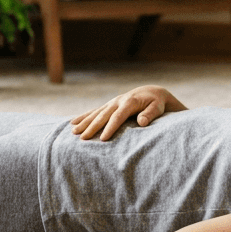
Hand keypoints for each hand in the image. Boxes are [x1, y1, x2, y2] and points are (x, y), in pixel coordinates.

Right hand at [70, 85, 185, 140]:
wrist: (151, 92)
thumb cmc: (156, 103)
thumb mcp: (157, 107)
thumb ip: (150, 114)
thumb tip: (142, 122)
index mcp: (129, 102)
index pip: (118, 117)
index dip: (110, 128)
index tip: (103, 139)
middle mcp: (117, 101)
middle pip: (103, 115)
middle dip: (92, 127)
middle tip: (82, 138)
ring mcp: (111, 102)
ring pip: (95, 113)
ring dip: (84, 122)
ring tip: (73, 132)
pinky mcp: (108, 105)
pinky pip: (94, 111)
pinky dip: (84, 117)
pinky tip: (73, 122)